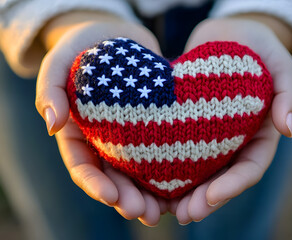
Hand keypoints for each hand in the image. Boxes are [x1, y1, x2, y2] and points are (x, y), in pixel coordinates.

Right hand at [35, 11, 164, 225]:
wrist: (117, 35)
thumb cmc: (83, 46)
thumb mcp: (59, 61)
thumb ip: (49, 90)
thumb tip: (51, 125)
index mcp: (78, 134)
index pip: (83, 167)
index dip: (95, 184)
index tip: (110, 196)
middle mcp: (104, 141)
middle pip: (113, 177)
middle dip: (126, 198)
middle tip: (142, 213)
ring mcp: (130, 136)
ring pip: (139, 172)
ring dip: (149, 193)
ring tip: (163, 210)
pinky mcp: (154, 127)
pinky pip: (161, 151)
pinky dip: (170, 170)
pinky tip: (183, 184)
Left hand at [173, 17, 291, 223]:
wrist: (228, 34)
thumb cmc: (259, 48)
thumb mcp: (281, 63)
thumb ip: (289, 93)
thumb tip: (288, 129)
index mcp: (259, 134)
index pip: (249, 168)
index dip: (233, 186)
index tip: (211, 197)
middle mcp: (235, 141)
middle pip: (221, 178)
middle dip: (204, 199)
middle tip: (184, 215)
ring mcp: (210, 135)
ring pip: (197, 171)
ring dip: (182, 192)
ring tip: (164, 209)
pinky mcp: (188, 125)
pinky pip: (176, 149)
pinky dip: (165, 166)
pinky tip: (148, 179)